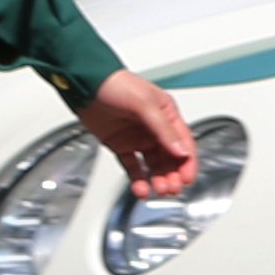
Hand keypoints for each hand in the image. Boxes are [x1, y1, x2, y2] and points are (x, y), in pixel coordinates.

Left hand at [78, 70, 199, 197]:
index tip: (187, 177)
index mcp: (166, 114)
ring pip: (153, 165)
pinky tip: (141, 188)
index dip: (187, 161)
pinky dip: (138, 179)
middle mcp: (154, 128)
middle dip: (174, 174)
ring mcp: (137, 138)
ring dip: (158, 179)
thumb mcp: (145, 104)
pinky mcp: (121, 146)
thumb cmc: (116, 84)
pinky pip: (133, 167)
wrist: (86, 85)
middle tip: (173, 188)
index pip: (183, 142)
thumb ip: (163, 129)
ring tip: (159, 189)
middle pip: (170, 158)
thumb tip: (180, 150)